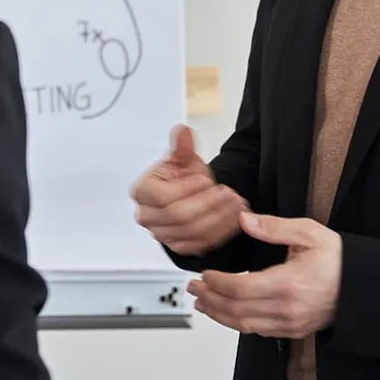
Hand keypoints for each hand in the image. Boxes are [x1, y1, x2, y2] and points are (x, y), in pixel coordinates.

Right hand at [130, 124, 247, 254]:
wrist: (188, 193)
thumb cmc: (181, 176)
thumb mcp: (183, 158)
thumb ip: (183, 146)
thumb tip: (183, 132)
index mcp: (143, 192)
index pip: (164, 197)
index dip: (187, 189)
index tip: (206, 179)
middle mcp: (147, 216)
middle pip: (180, 216)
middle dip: (208, 204)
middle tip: (228, 193)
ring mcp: (162, 234)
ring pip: (193, 232)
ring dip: (219, 218)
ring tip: (236, 203)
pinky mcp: (179, 247)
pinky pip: (201, 243)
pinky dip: (221, 232)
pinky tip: (234, 218)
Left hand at [187, 212, 341, 337]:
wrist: (363, 286)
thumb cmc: (338, 259)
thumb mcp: (307, 232)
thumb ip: (272, 227)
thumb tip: (244, 219)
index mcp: (288, 283)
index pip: (240, 288)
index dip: (217, 283)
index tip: (204, 275)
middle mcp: (286, 309)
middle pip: (236, 310)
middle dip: (210, 299)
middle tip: (193, 288)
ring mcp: (289, 323)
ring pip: (244, 325)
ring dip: (219, 314)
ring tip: (202, 303)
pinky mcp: (293, 330)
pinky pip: (258, 331)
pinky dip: (237, 323)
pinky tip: (227, 313)